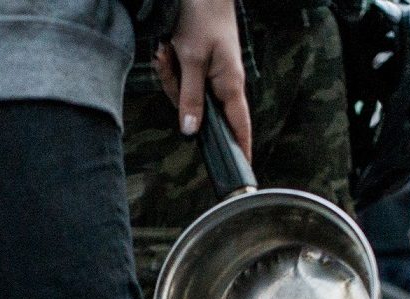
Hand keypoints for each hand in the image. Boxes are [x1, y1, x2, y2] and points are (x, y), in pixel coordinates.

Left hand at [155, 0, 252, 158]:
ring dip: (170, 76)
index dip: (240, 148)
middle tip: (167, 63)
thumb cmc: (203, 18)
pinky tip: (167, 50)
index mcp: (230, 84)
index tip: (242, 170)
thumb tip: (189, 130)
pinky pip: (183, 81)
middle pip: (198, 110)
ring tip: (167, 50)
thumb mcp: (192, 60)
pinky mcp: (202, 67)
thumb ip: (190, 97)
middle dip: (175, 92)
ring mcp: (213, 75)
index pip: (239, 126)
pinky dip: (171, 68)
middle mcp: (224, 83)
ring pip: (186, 95)